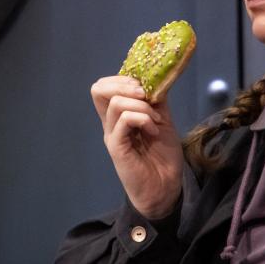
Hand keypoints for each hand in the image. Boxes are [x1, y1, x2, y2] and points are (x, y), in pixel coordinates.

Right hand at [90, 75, 183, 218]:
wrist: (166, 186)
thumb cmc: (163, 155)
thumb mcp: (162, 119)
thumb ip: (156, 100)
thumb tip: (156, 77)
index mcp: (119, 115)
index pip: (104, 85)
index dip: (123, 78)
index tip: (145, 86)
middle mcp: (110, 123)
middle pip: (98, 88)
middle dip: (126, 84)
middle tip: (147, 96)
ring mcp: (112, 135)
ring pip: (116, 102)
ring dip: (142, 106)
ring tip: (155, 121)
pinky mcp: (117, 148)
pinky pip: (124, 120)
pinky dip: (143, 119)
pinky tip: (153, 130)